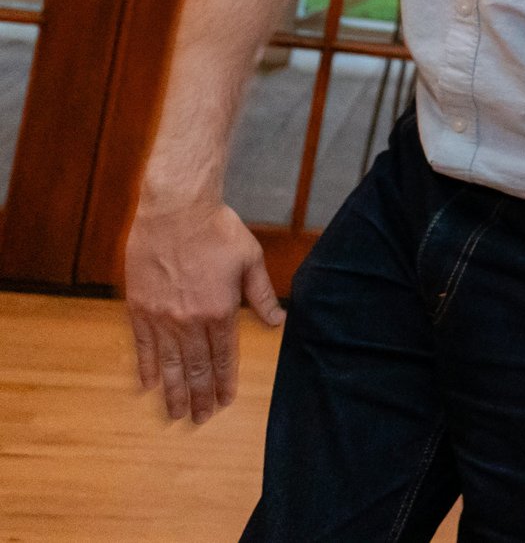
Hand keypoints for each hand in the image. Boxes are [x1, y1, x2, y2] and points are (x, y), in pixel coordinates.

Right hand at [123, 198, 282, 423]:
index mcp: (220, 311)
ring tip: (174, 415)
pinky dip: (146, 367)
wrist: (176, 210)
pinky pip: (142, 346)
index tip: (224, 403)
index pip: (223, 358)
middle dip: (198, 397)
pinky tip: (148, 385)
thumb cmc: (218, 230)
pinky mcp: (139, 308)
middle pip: (195, 368)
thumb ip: (261, 296)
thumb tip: (278, 321)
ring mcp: (161, 316)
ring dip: (172, 392)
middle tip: (198, 420)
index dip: (224, 383)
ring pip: (168, 364)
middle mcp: (189, 320)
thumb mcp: (250, 260)